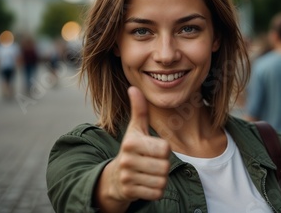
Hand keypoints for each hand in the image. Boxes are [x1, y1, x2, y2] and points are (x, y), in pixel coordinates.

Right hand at [106, 87, 170, 203]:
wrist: (115, 177)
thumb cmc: (131, 149)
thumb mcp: (135, 129)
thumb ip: (139, 110)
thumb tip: (133, 87)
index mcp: (131, 142)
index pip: (165, 148)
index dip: (164, 150)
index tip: (153, 150)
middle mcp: (127, 159)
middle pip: (165, 165)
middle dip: (162, 166)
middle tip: (151, 163)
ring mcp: (127, 177)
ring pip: (162, 180)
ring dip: (160, 178)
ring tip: (148, 172)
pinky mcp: (130, 192)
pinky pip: (157, 193)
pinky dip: (156, 190)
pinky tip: (146, 183)